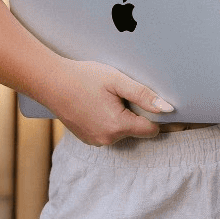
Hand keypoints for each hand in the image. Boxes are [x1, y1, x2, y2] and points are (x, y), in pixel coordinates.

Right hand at [43, 58, 172, 145]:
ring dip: (122, 118)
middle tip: (123, 94)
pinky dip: (109, 121)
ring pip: (122, 131)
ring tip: (108, 98)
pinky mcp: (87, 138)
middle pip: (137, 130)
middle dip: (136, 114)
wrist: (51, 82)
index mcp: (118, 126)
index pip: (152, 130)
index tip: (155, 104)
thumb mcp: (117, 80)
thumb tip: (168, 109)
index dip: (157, 117)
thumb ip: (144, 95)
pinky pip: (108, 132)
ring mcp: (95, 141)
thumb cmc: (84, 78)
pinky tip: (99, 105)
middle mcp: (107, 139)